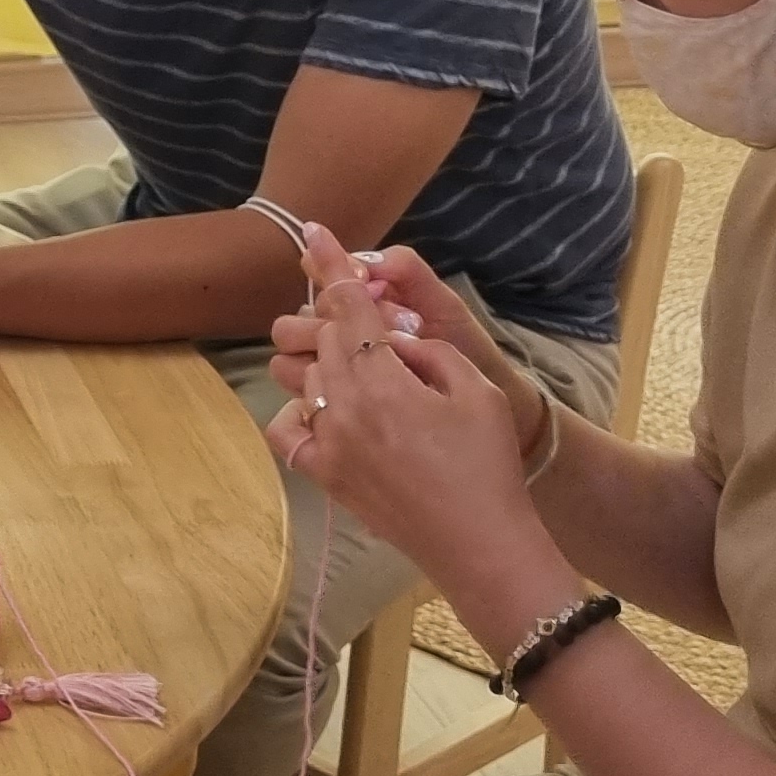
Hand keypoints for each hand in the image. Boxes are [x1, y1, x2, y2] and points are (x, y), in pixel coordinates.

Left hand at [269, 238, 545, 458]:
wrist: (479, 543)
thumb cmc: (487, 464)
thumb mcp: (475, 390)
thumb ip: (426, 351)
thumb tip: (394, 340)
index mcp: (380, 380)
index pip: (347, 309)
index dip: (331, 266)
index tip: (312, 232)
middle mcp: (341, 407)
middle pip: (322, 339)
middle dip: (342, 322)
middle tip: (372, 327)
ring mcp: (327, 443)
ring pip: (304, 378)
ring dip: (329, 366)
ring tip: (369, 377)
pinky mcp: (324, 475)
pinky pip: (288, 430)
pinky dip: (299, 412)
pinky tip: (329, 411)